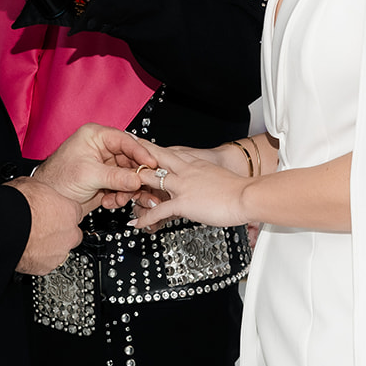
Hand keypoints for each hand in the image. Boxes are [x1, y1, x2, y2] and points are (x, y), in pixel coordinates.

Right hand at [6, 176, 83, 274]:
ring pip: (60, 250)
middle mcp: (69, 233)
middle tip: (44, 228)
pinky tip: (27, 249)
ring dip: (50, 246)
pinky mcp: (46, 267)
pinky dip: (38, 259)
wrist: (3, 227)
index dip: (63, 213)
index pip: (76, 212)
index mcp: (69, 210)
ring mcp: (59, 251)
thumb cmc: (17, 205)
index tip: (56, 214)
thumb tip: (37, 191)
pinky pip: (46, 263)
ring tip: (33, 239)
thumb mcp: (32, 185)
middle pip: (72, 234)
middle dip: (61, 232)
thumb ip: (42, 193)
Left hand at [33, 123, 158, 214]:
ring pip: (127, 175)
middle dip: (133, 176)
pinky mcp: (104, 180)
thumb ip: (116, 177)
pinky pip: (122, 186)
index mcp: (95, 136)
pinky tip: (111, 202)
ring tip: (119, 198)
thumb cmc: (57, 179)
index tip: (152, 163)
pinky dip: (120, 196)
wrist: (48, 201)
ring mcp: (103, 165)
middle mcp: (101, 149)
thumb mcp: (89, 175)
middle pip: (129, 159)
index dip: (140, 152)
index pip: (125, 141)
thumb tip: (137, 179)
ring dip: (126, 189)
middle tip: (140, 186)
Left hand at [129, 147, 251, 231]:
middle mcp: (185, 169)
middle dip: (135, 155)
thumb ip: (201, 176)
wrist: (247, 195)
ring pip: (150, 180)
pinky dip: (144, 219)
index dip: (150, 148)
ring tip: (120, 191)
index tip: (138, 142)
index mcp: (193, 162)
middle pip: (153, 158)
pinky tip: (136, 224)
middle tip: (119, 152)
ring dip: (134, 186)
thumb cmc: (236, 189)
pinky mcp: (184, 202)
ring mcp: (182, 184)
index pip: (167, 152)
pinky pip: (158, 210)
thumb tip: (197, 183)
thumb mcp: (215, 176)